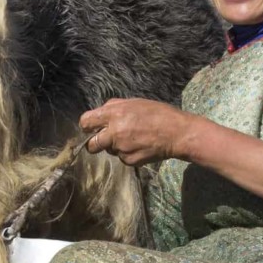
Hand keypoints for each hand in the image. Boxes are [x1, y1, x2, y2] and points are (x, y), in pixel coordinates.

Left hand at [79, 99, 197, 165]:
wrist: (177, 133)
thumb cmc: (158, 114)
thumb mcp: (135, 102)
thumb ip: (114, 106)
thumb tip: (102, 112)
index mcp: (113, 113)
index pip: (85, 122)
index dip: (87, 126)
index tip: (90, 128)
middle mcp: (114, 132)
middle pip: (91, 144)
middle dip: (95, 143)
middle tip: (105, 140)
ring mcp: (121, 148)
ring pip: (109, 150)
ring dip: (116, 146)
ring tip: (134, 139)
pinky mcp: (129, 160)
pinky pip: (122, 158)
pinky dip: (128, 154)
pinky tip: (141, 146)